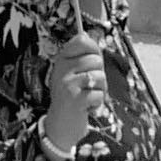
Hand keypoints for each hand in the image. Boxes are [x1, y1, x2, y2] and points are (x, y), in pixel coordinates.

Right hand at [40, 39, 110, 159]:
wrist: (59, 126)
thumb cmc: (71, 97)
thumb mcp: (70, 73)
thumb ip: (80, 56)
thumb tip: (86, 35)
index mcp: (61, 60)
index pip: (82, 40)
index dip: (93, 49)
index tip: (92, 62)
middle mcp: (62, 69)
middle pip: (96, 59)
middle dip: (100, 74)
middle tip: (89, 86)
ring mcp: (67, 84)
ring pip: (100, 77)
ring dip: (101, 90)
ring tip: (89, 97)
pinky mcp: (75, 100)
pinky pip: (99, 94)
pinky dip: (98, 103)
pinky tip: (87, 107)